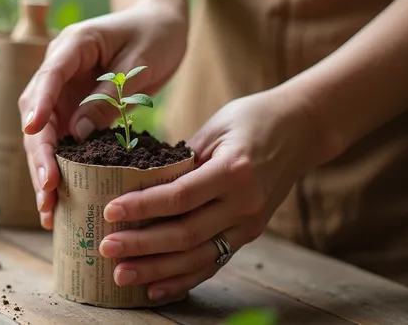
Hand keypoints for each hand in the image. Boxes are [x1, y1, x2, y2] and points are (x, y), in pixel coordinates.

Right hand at [19, 0, 188, 228]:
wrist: (163, 20)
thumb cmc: (156, 32)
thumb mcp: (140, 63)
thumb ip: (109, 96)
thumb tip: (77, 136)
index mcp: (73, 45)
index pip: (49, 76)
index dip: (39, 105)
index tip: (33, 132)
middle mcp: (59, 69)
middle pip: (37, 114)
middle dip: (40, 154)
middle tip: (47, 190)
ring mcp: (63, 90)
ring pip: (44, 134)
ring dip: (44, 169)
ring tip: (47, 209)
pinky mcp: (73, 107)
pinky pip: (62, 140)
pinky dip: (61, 168)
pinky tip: (60, 198)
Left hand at [98, 89, 320, 300]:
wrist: (302, 129)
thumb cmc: (252, 119)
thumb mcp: (214, 127)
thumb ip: (181, 158)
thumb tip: (138, 181)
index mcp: (234, 171)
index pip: (179, 196)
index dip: (142, 207)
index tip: (109, 210)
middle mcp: (244, 204)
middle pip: (185, 234)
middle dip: (141, 245)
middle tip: (106, 247)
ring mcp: (250, 224)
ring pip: (197, 257)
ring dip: (156, 270)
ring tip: (121, 275)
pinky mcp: (250, 234)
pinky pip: (213, 263)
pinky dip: (183, 279)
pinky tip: (155, 288)